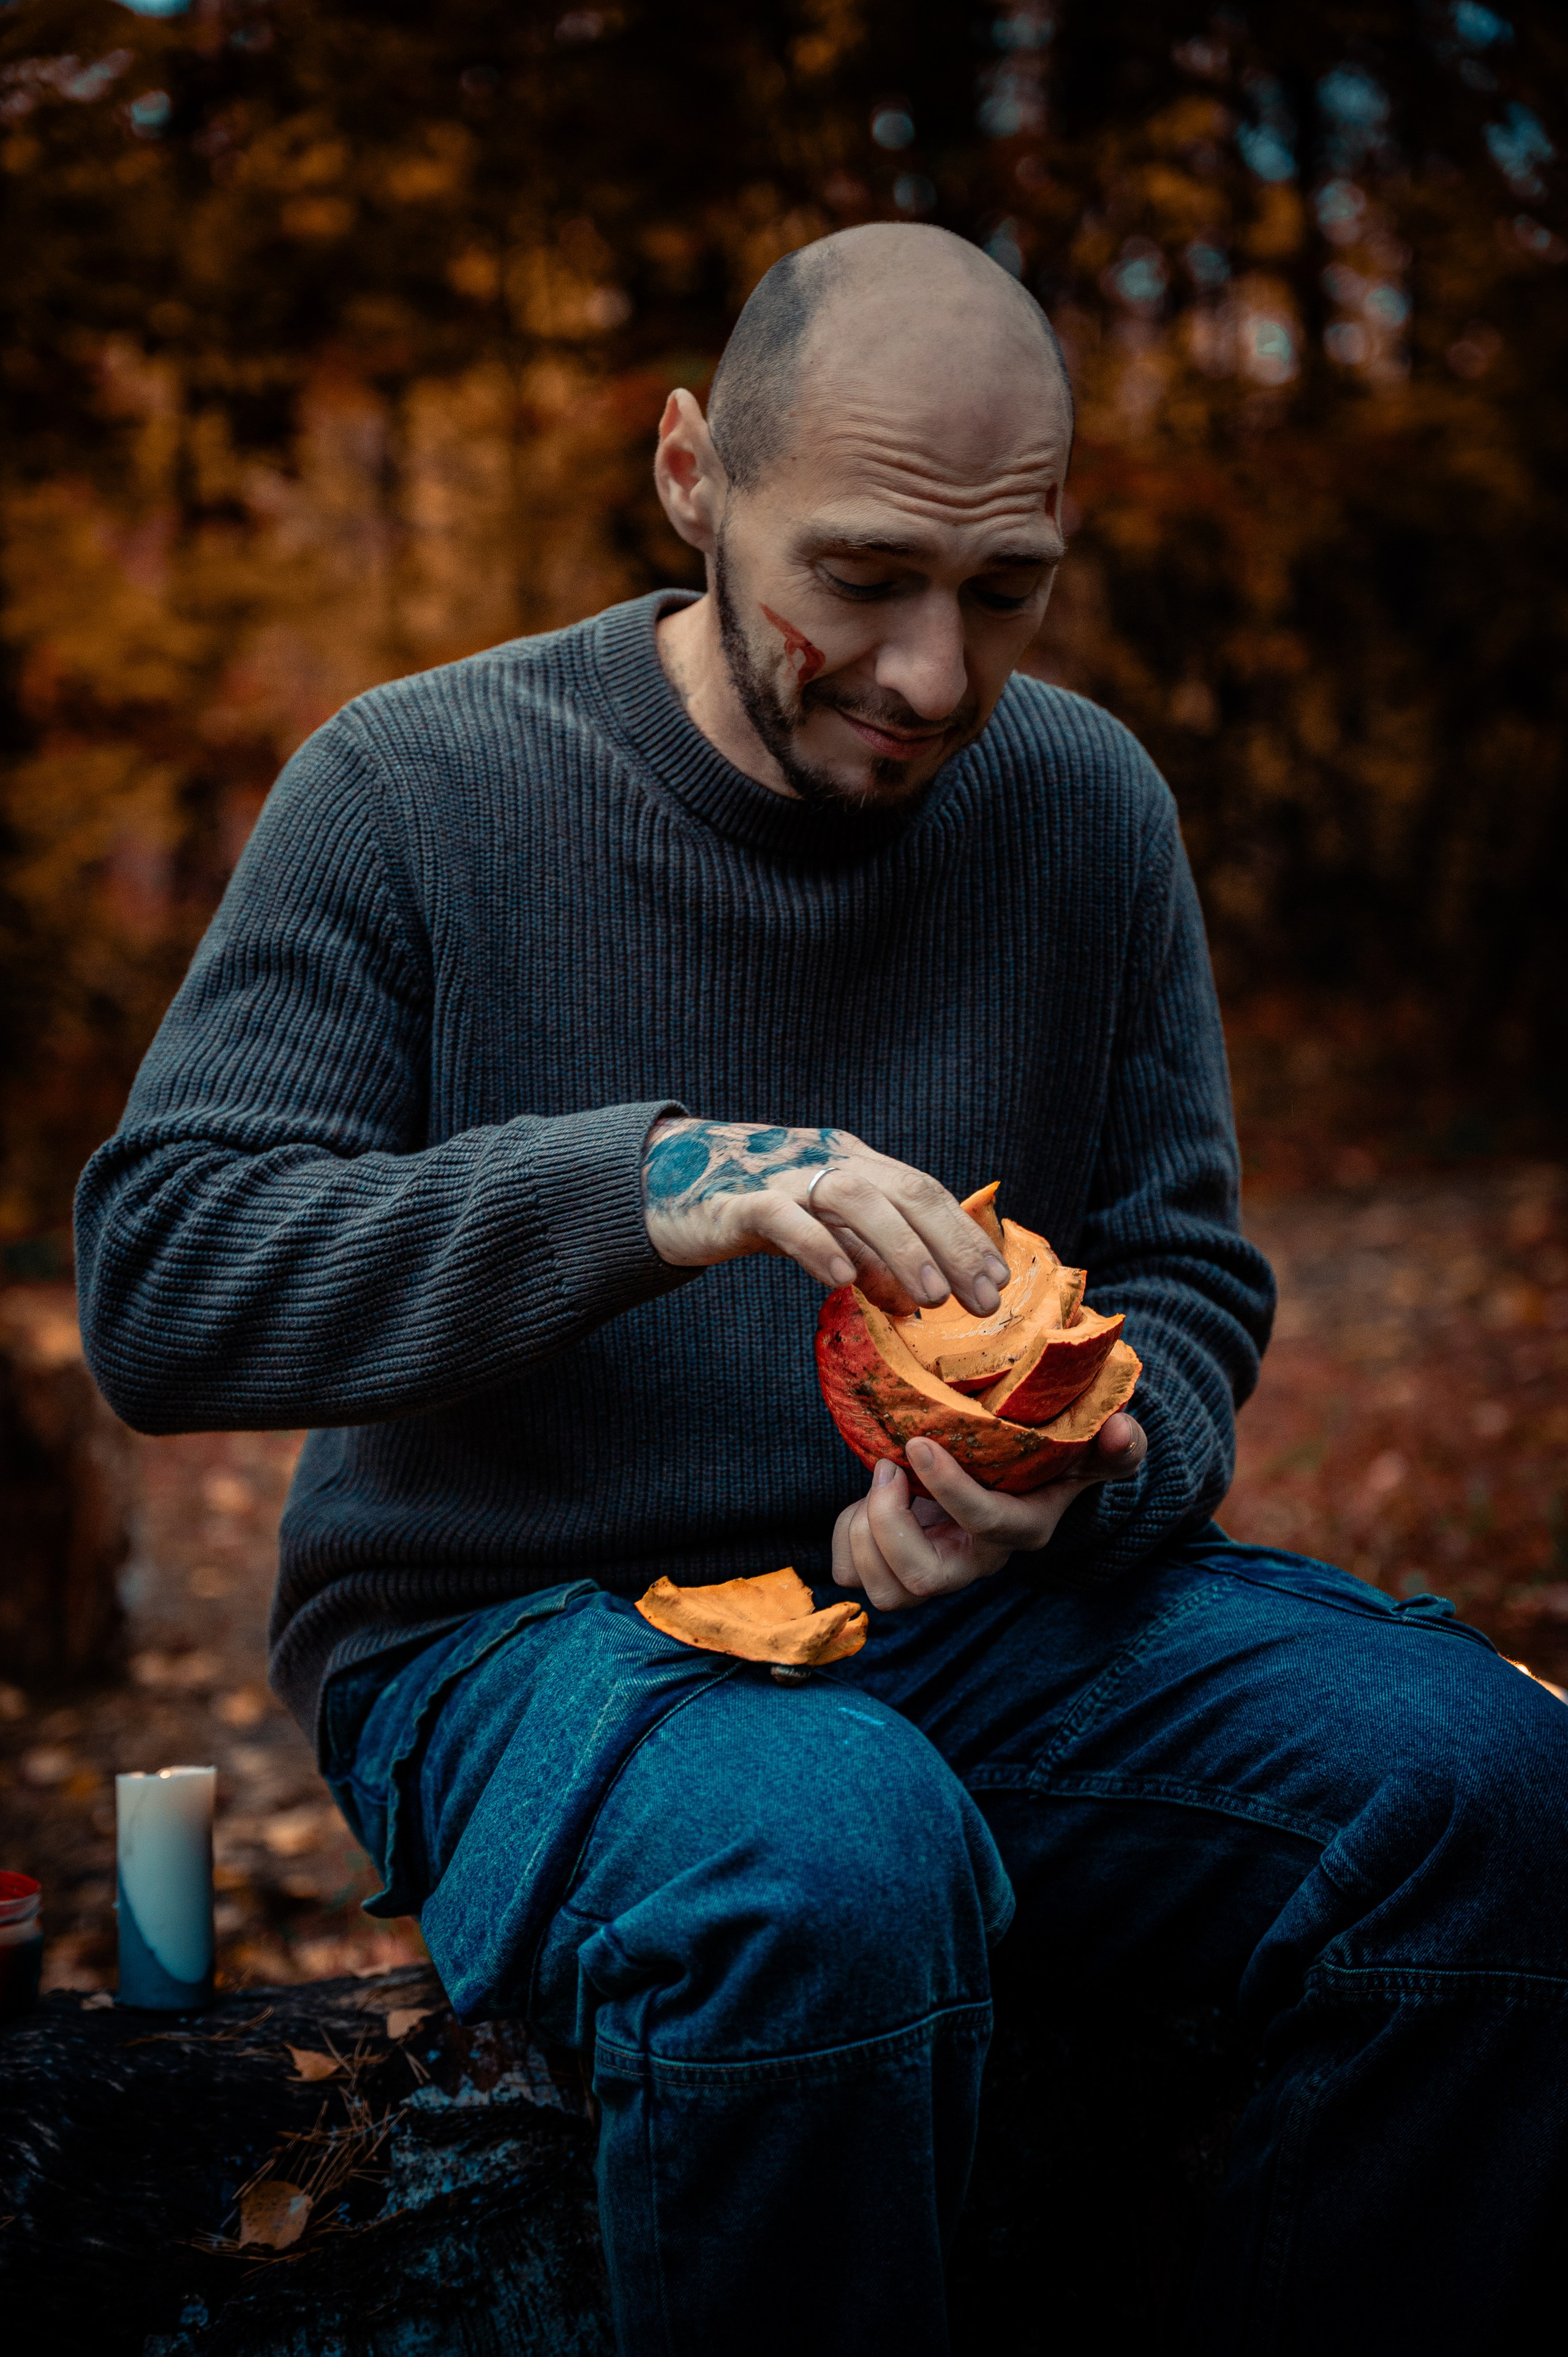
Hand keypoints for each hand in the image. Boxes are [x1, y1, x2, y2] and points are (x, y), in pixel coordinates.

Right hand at [641, 1118, 1011, 1316]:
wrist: (661, 1182)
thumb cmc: (751, 1206)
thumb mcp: (820, 1223)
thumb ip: (866, 1249)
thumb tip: (916, 1296)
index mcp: (853, 1159)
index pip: (924, 1191)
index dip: (965, 1234)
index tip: (997, 1279)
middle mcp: (826, 1158)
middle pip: (905, 1190)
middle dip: (951, 1246)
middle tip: (980, 1300)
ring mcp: (781, 1175)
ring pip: (854, 1198)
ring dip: (900, 1247)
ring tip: (930, 1299)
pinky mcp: (736, 1201)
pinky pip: (782, 1217)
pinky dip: (817, 1245)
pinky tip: (844, 1281)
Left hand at [831, 1411, 1147, 1611]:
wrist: (1011, 1485)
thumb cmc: (1048, 1464)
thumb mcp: (1087, 1452)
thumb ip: (1116, 1447)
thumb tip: (1123, 1431)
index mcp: (1020, 1530)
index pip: (986, 1524)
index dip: (950, 1489)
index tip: (921, 1443)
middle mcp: (974, 1563)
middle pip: (921, 1579)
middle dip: (890, 1523)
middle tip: (889, 1466)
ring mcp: (931, 1573)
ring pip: (881, 1589)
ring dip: (864, 1530)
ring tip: (880, 1480)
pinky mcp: (893, 1570)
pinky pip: (850, 1573)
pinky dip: (845, 1536)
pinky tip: (867, 1501)